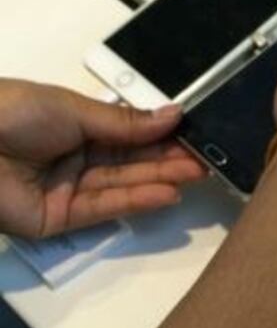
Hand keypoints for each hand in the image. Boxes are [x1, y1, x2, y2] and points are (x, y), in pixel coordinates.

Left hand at [0, 78, 205, 238]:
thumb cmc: (12, 112)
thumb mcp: (74, 108)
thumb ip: (125, 122)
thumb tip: (173, 114)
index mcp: (73, 123)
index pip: (127, 133)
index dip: (160, 135)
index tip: (194, 135)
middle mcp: (74, 157)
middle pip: (129, 161)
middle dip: (167, 159)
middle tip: (207, 159)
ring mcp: (68, 189)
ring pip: (122, 185)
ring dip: (160, 180)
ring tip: (197, 174)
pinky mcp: (60, 219)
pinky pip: (104, 208)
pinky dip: (136, 201)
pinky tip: (167, 192)